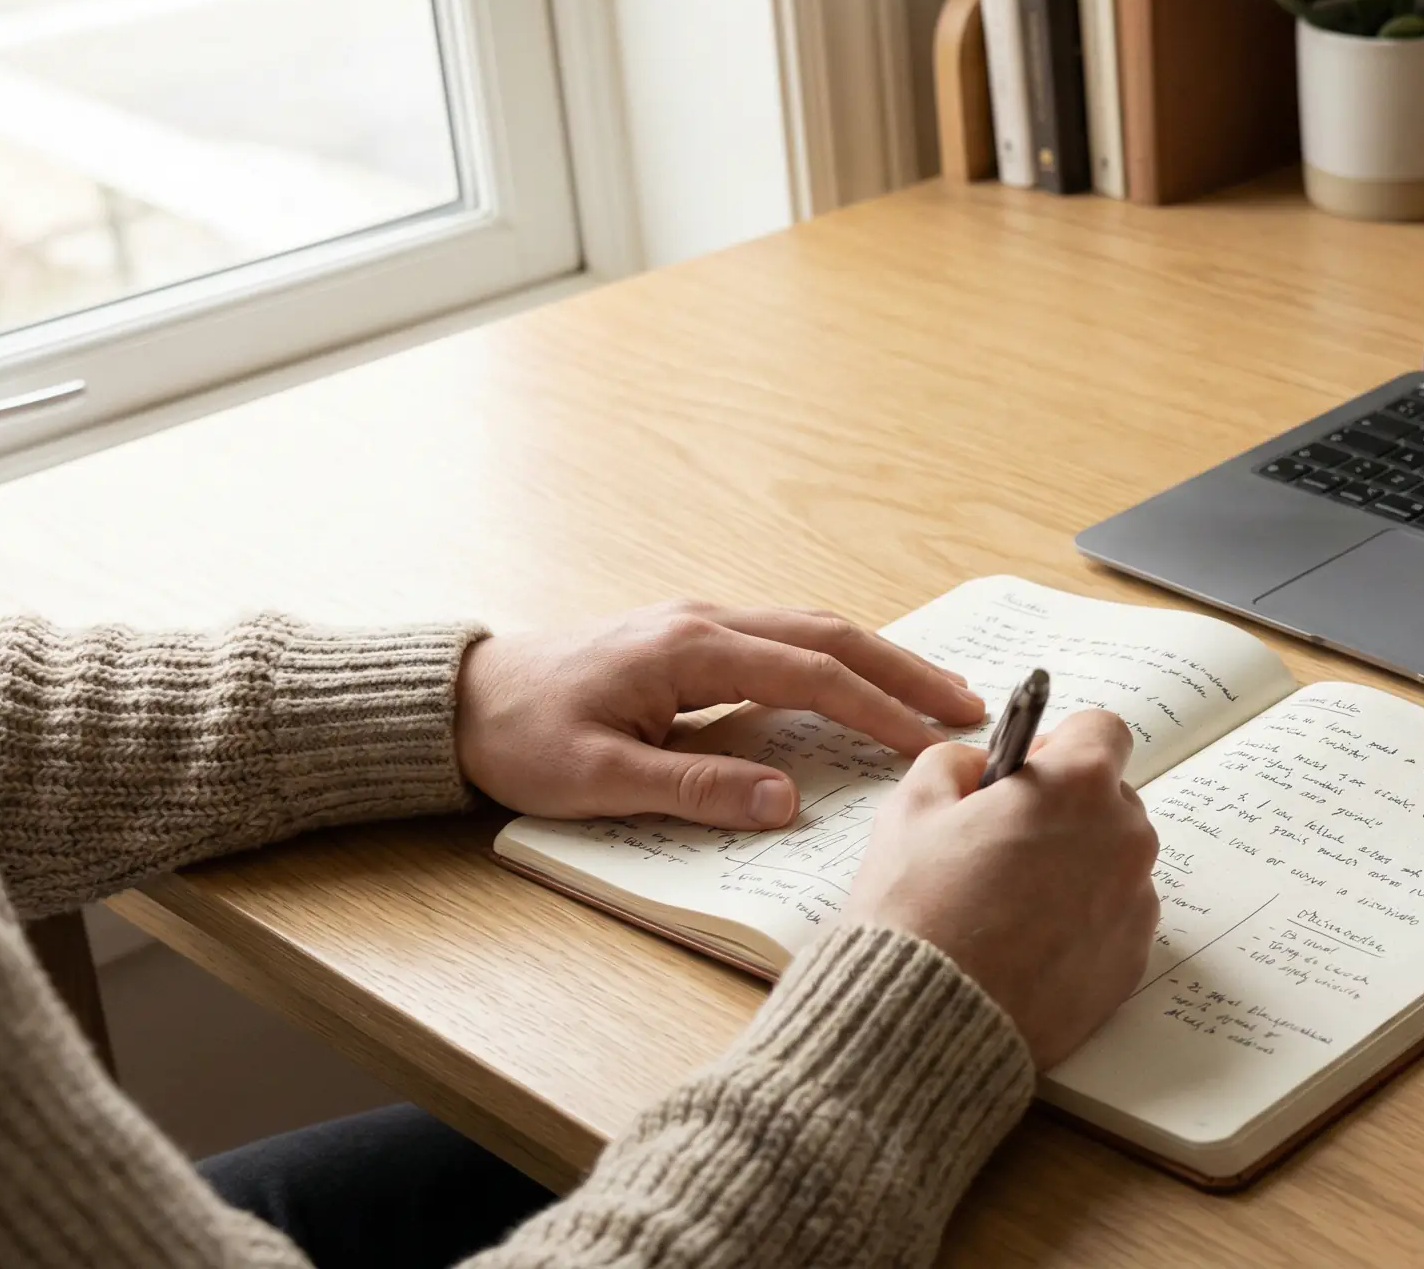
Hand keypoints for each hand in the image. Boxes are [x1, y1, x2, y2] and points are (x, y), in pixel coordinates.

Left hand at [456, 601, 985, 829]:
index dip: (879, 711)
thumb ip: (696, 788)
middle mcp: (704, 622)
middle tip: (967, 705)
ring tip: (934, 694)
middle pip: (830, 635)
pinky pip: (784, 639)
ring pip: (812, 630)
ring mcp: (698, 623)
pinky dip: (838, 660)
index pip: (812, 677)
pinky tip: (860, 685)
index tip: (931, 743)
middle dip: (904, 670)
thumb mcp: (598, 780)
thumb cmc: (518, 737)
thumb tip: (786, 802)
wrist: (456, 700)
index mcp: (689, 651)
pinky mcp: (689, 639)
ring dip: (877, 660)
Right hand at [841, 709, 1159, 1067]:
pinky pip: (1114, 918)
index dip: (1058, 745)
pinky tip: (1025, 944)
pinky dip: (1081, 921)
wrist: (928, 1023)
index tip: (1024, 773)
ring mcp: (1136, 903)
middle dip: (1063, 809)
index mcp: (1078, 786)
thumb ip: (955, 762)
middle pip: (1108, 798)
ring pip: (1113, 861)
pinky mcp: (1132, 960)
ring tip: (1007, 904)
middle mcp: (1125, 838)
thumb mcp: (911, 808)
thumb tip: (983, 766)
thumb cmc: (916, 911)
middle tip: (1001, 845)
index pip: (1101, 730)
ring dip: (1074, 866)